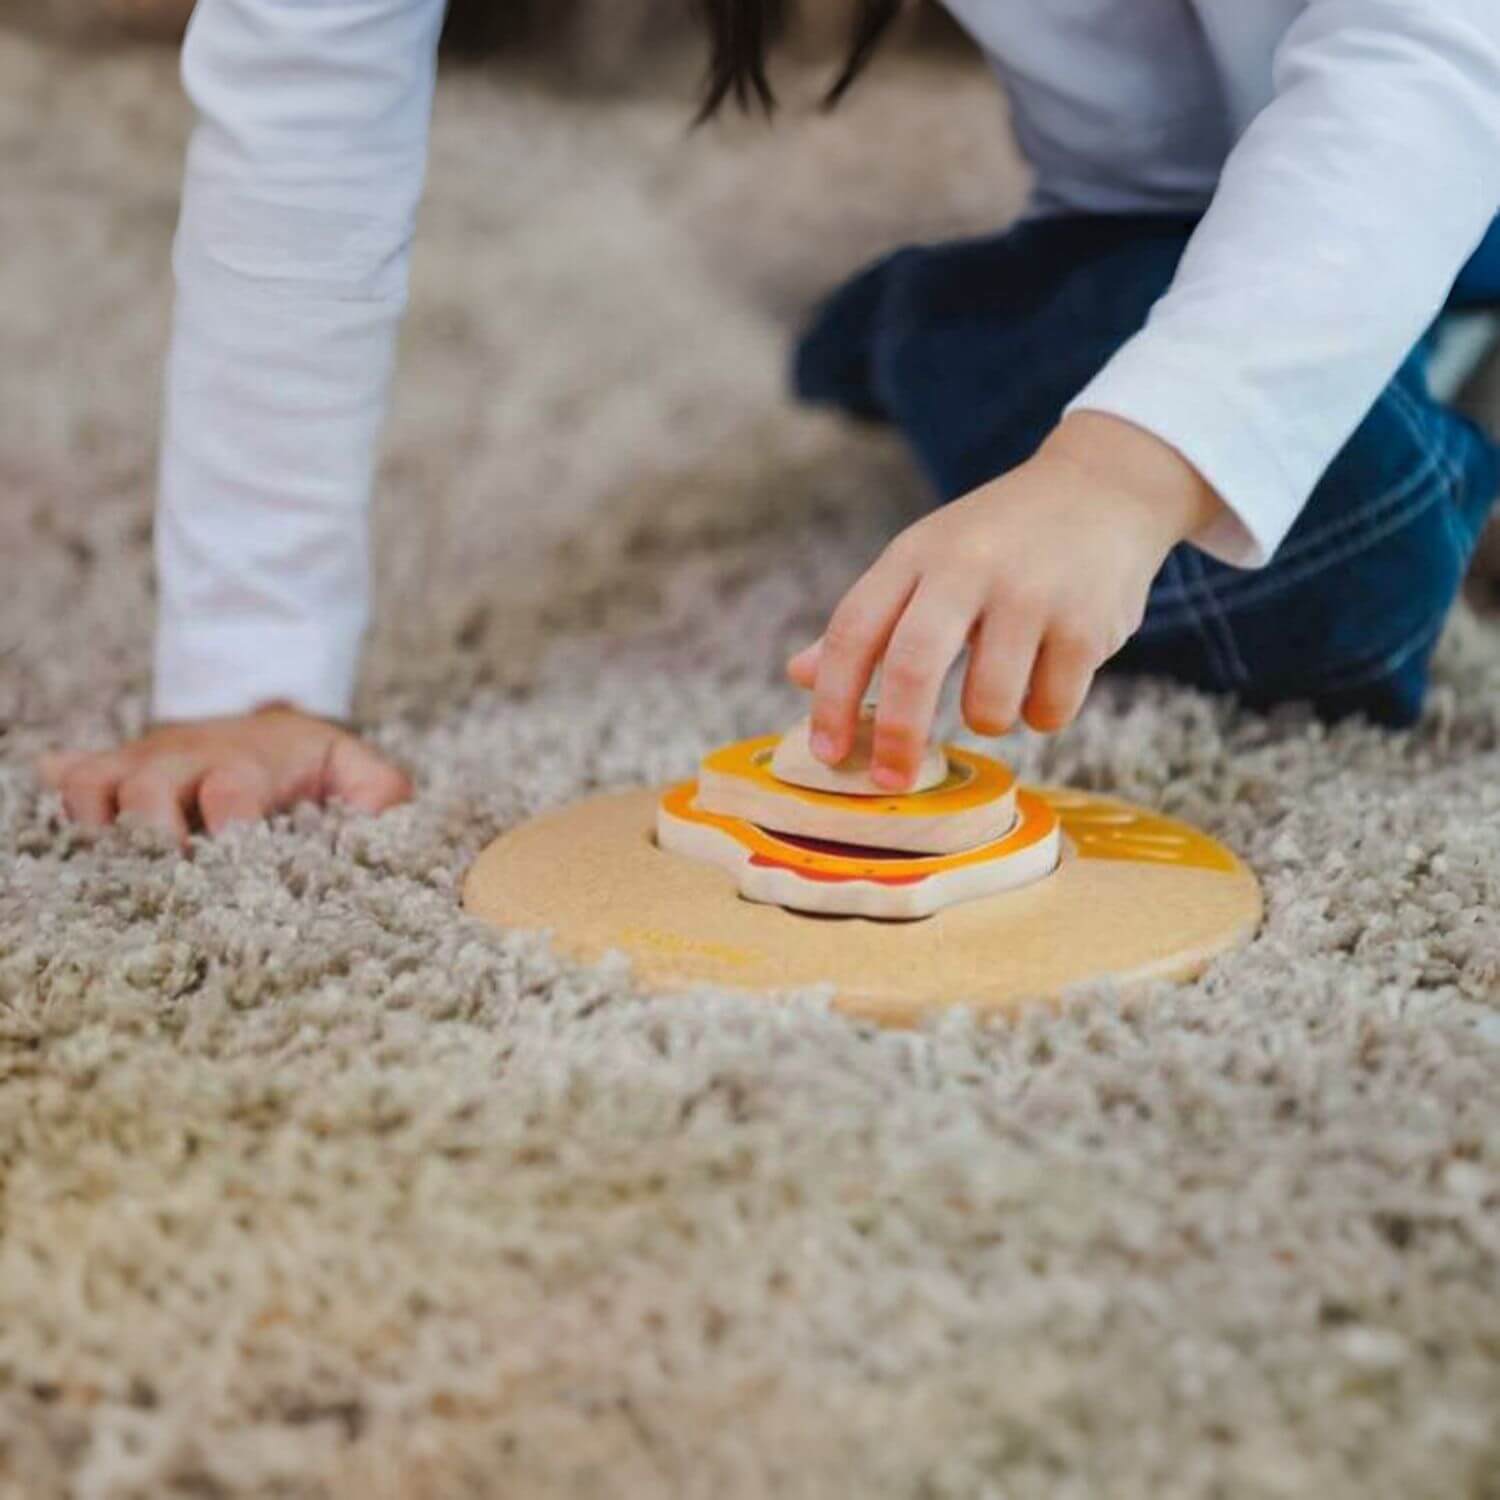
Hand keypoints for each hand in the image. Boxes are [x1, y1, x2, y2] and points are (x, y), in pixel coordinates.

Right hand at [39, 704, 411, 844]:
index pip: (233, 790)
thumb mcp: (349, 765)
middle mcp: (186, 764)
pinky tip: (64, 841)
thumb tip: (386, 819)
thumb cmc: (303, 761)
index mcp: (248, 766)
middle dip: (150, 831)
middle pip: (148, 789)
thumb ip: (379, 793)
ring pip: (94, 786)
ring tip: (110, 871)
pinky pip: (68, 780)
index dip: (230, 821)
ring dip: (96, 825)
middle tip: (165, 876)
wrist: (255, 716)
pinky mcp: (108, 775)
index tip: (237, 857)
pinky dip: (59, 805)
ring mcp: (140, 768)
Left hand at [789, 412, 1222, 787]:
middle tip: (892, 781)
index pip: (855, 630)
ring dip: (987, 720)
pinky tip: (1051, 672)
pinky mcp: (1087, 624)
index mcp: (916, 554)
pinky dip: (1043, 712)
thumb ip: (868, 619)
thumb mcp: (925, 560)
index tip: (827, 755)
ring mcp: (1031, 594)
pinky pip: (1048, 710)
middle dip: (899, 737)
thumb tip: (800, 675)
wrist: (1103, 488)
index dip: (833, 700)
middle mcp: (969, 567)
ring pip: (988, 707)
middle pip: (913, 667)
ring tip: (999, 687)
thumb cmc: (996, 540)